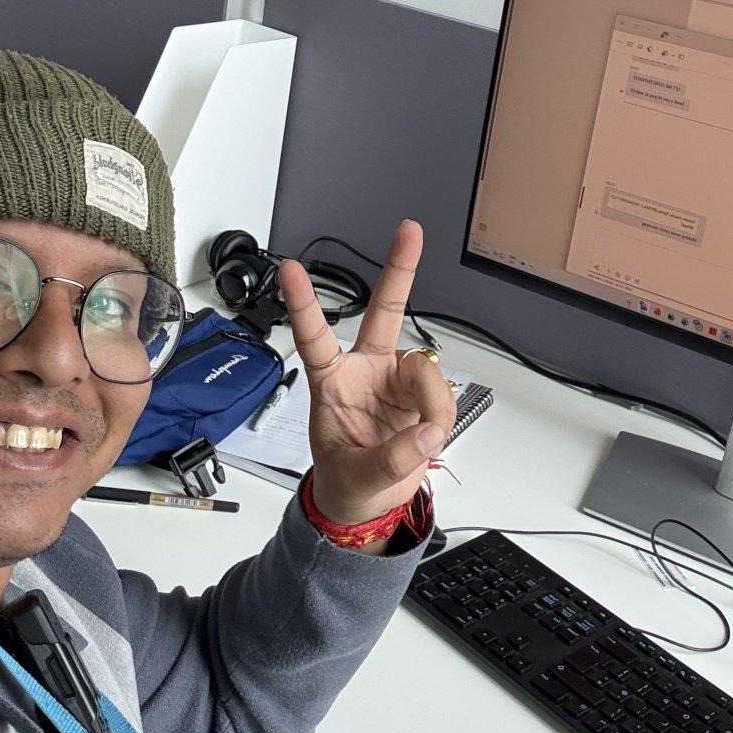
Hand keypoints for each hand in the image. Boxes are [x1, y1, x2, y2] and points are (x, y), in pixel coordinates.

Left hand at [278, 220, 454, 538]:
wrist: (368, 500)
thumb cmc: (346, 479)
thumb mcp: (355, 476)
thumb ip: (390, 458)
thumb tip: (425, 433)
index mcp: (330, 381)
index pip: (313, 337)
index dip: (304, 304)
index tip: (290, 269)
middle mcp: (365, 370)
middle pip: (384, 312)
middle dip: (399, 270)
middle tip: (409, 232)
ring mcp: (396, 379)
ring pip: (424, 369)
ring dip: (430, 403)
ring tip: (421, 437)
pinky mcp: (421, 395)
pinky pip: (442, 394)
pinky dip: (441, 417)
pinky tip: (429, 435)